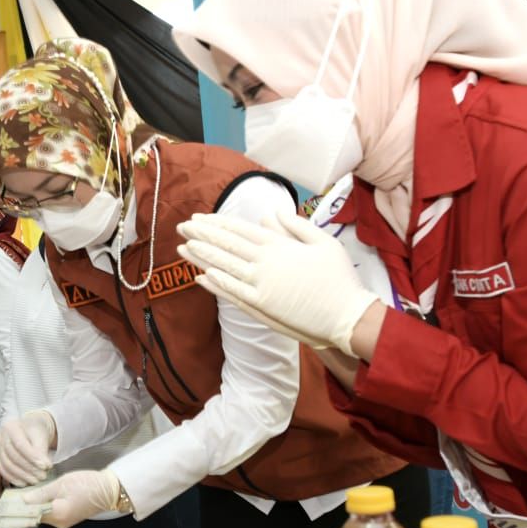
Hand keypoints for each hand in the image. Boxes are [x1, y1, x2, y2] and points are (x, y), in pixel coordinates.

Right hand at [0, 409, 57, 485]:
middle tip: (43, 476)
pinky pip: (3, 470)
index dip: (33, 458)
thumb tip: (44, 466)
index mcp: (11, 427)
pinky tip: (24, 482)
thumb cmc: (36, 431)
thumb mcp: (41, 436)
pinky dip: (14, 478)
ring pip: (7, 465)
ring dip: (22, 476)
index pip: (20, 445)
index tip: (45, 466)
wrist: (30, 430)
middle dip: (29, 468)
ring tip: (36, 481)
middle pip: (13, 456)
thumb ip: (41, 450)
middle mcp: (1, 436)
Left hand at [20, 469, 121, 527]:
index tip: (4, 505)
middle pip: (35, 516)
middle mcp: (59, 523)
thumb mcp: (62, 484)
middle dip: (23, 507)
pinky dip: (42, 506)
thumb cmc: (87, 484)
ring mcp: (64, 522)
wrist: (109, 489)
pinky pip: (50, 513)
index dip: (17, 509)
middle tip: (10, 497)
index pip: (30, 515)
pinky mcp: (68, 518)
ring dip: (33, 506)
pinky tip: (37, 497)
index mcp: (57, 514)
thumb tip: (23, 500)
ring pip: (42, 514)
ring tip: (21, 495)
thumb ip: (41, 493)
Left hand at [177, 211, 380, 354]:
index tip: (198, 218)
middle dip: (201, 235)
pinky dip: (215, 284)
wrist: (345, 314)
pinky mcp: (261, 307)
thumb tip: (270, 213)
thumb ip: (295, 225)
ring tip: (182, 246)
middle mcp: (266, 263)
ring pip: (224, 267)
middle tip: (181, 226)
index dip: (216, 223)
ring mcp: (261, 286)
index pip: (240, 230)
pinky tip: (200, 276)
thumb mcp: (323, 242)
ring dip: (201, 256)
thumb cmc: (339, 278)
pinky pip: (232, 293)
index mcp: (279, 245)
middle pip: (226, 245)